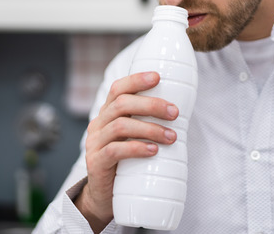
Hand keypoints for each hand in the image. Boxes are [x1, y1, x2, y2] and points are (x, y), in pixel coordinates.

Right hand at [74, 71, 178, 231]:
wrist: (104, 195)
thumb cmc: (125, 162)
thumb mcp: (134, 138)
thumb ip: (147, 124)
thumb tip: (179, 114)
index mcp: (108, 113)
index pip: (118, 88)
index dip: (136, 80)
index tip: (158, 77)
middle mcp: (99, 124)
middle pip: (122, 104)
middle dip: (151, 105)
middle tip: (174, 113)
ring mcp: (94, 143)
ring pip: (121, 126)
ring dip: (150, 129)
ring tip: (171, 137)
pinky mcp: (96, 162)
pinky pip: (115, 150)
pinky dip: (137, 148)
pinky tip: (153, 151)